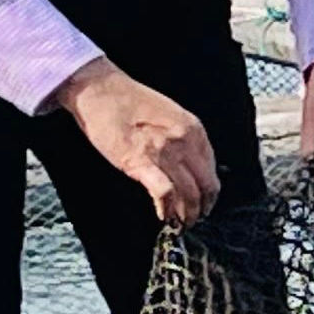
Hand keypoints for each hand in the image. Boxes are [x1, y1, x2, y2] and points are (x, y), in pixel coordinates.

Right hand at [61, 58, 219, 223]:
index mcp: (193, 129)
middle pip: (205, 186)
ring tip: (179, 224)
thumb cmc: (129, 101)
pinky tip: (163, 217)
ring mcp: (164, 152)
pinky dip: (166, 210)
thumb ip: (183, 138)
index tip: (204, 203)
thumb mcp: (170, 114)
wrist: (101, 90)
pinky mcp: (140, 162)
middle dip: (201, 209)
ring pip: (188, 195)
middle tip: (193, 219)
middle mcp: (184, 141)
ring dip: (185, 215)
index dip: (210, 193)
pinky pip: (164, 193)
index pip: (212, 170)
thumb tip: (190, 165)